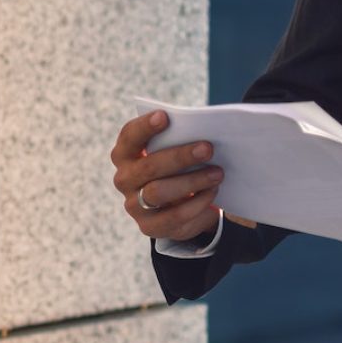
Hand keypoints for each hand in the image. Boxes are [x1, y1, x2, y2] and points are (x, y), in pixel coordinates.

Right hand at [111, 110, 222, 241]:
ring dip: (192, 182)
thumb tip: (205, 131)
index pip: (129, 136)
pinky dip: (197, 205)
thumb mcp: (171, 151)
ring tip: (217, 174)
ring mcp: (134, 205)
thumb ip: (177, 139)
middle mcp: (124, 179)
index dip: (145, 126)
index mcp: (125, 154)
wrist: (172, 204)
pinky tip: (212, 195)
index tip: (165, 116)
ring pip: (160, 192)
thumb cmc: (173, 166)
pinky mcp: (149, 226)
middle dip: (180, 156)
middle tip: (208, 148)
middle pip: (149, 166)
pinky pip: (175, 217)